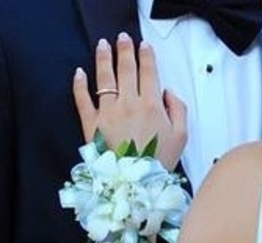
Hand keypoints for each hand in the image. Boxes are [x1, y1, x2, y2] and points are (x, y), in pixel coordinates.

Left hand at [72, 34, 187, 170]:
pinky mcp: (91, 125)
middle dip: (125, 50)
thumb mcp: (181, 137)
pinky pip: (82, 99)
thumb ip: (179, 109)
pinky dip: (79, 84)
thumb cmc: (158, 164)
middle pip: (125, 69)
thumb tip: (167, 93)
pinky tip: (79, 73)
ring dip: (103, 58)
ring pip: (104, 78)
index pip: (148, 72)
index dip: (146, 56)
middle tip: (123, 39)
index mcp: (151, 105)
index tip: (144, 47)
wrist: (135, 185)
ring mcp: (108, 113)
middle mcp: (128, 104)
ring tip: (103, 46)